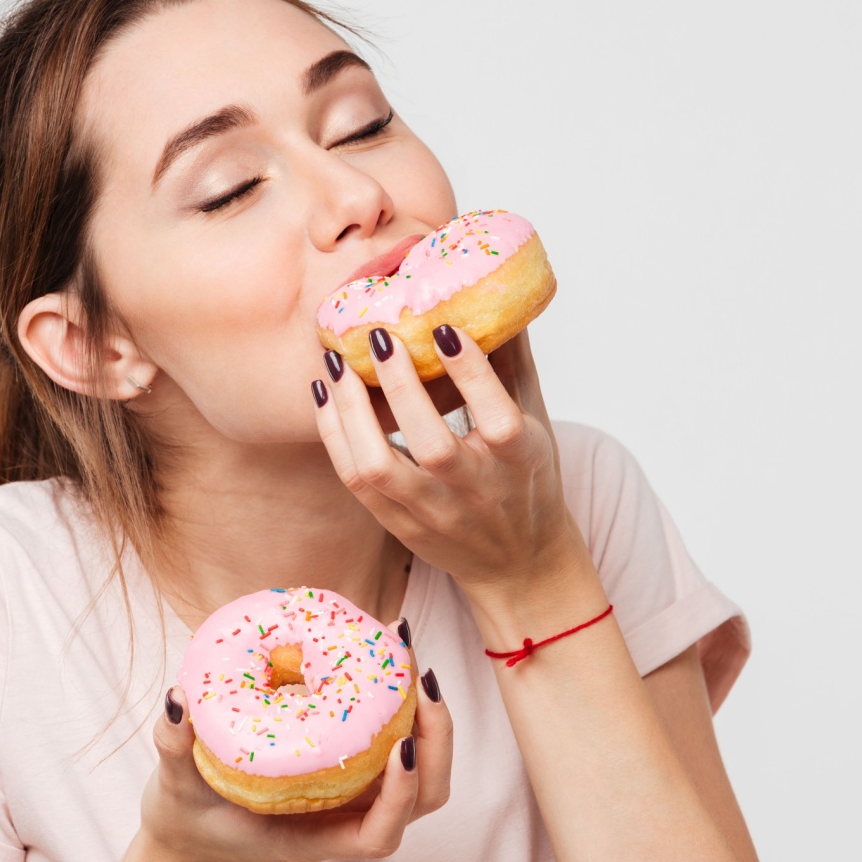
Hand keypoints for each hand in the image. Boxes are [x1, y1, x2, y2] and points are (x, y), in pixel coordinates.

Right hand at [140, 631, 452, 861]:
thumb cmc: (190, 817)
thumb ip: (171, 747)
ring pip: (420, 768)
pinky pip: (393, 739)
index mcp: (311, 837)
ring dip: (428, 716)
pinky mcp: (350, 768)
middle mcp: (344, 818)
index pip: (378, 835)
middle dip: (435, 739)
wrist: (194, 833)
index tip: (402, 746)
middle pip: (422, 796)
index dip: (402, 795)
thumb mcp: (173, 786)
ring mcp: (353, 794)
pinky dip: (400, 702)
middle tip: (419, 678)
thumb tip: (178, 698)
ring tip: (407, 656)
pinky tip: (380, 654)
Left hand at [313, 325, 581, 599]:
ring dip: (351, 413)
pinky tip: (325, 395)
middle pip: (433, 446)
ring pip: (379, 469)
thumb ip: (513, 364)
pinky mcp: (399, 525)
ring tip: (337, 365)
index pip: (497, 418)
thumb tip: (500, 298)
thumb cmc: (527, 480)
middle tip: (379, 336)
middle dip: (400, 388)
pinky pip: (355, 481)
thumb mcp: (536, 422)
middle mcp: (476, 490)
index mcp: (519, 460)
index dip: (471, 373)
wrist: (519, 563)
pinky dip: (334, 436)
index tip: (443, 328)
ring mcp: (433, 512)